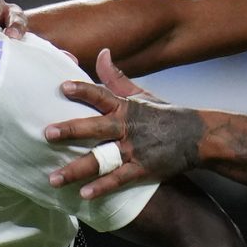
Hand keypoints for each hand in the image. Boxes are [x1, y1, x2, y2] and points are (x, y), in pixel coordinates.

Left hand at [46, 49, 204, 198]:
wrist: (198, 136)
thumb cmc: (164, 115)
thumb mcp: (141, 94)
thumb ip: (116, 78)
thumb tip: (101, 52)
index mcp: (125, 107)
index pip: (101, 95)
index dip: (83, 89)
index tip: (63, 87)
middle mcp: (127, 127)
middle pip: (96, 127)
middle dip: (71, 130)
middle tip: (47, 133)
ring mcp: (134, 149)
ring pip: (102, 159)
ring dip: (77, 169)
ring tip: (53, 178)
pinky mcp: (143, 169)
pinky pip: (119, 179)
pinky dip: (102, 187)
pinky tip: (84, 194)